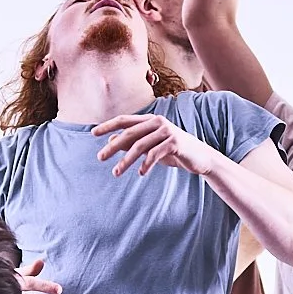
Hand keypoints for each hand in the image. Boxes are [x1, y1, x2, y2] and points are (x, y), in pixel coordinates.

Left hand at [93, 114, 216, 177]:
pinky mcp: (174, 143)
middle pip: (129, 133)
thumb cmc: (172, 152)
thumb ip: (133, 143)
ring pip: (140, 145)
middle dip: (113, 147)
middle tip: (100, 157)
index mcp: (150, 120)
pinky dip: (146, 164)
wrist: (199, 157)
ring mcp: (167, 131)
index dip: (108, 126)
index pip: (124, 121)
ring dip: (126, 160)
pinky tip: (141, 173)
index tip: (93, 133)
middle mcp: (157, 122)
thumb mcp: (150, 147)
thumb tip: (111, 142)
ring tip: (117, 172)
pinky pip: (155, 154)